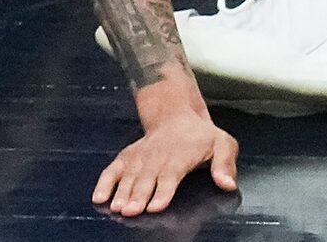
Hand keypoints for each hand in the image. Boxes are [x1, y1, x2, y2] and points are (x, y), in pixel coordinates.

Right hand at [91, 108, 237, 216]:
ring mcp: (140, 157)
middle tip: (130, 211)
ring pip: (129, 176)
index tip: (156, 206)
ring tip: (116, 207)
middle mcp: (157, 157)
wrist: (175, 115)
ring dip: (122, 192)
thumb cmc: (200, 136)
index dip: (163, 191)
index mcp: (180, 156)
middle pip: (146, 179)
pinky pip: (114, 170)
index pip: (171, 175)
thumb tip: (228, 184)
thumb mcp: (222, 143)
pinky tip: (98, 197)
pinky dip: (105, 182)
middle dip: (138, 196)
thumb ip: (225, 164)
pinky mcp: (128, 157)